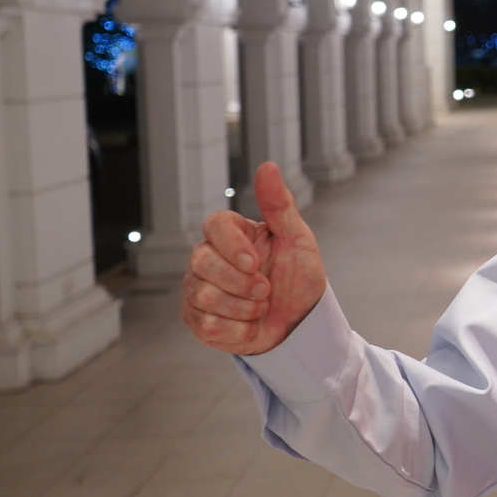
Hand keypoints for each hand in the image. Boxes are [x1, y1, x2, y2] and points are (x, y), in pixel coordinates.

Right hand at [181, 162, 327, 354]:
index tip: (255, 262)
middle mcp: (206, 258)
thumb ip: (279, 205)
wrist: (300, 323)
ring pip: (203, 296)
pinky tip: (250, 325)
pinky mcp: (197, 320)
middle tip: (266, 290)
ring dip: (244, 308)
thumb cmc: (298, 278)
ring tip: (260, 306)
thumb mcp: (298, 240)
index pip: (213, 225)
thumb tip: (267, 165)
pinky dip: (238, 330)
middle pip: (201, 262)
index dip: (232, 246)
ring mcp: (197, 289)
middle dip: (241, 282)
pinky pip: (207, 325)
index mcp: (230, 234)